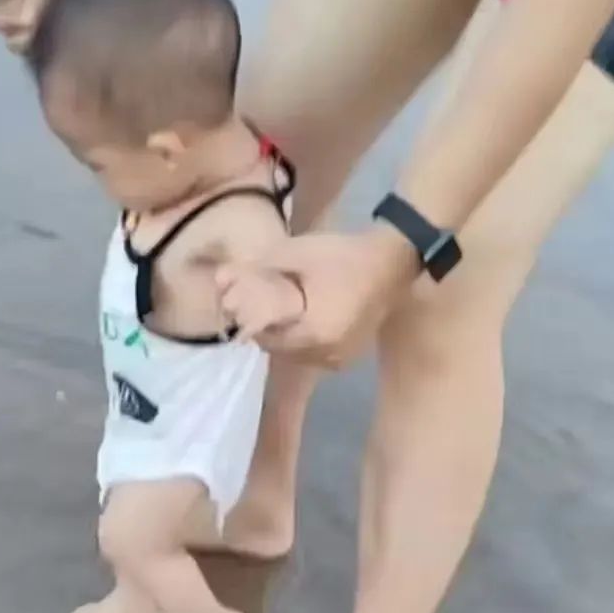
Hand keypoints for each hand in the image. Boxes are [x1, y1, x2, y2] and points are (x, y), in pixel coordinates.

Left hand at [222, 227, 419, 368]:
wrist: (393, 261)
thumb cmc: (343, 255)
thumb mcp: (296, 253)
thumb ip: (259, 267)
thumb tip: (220, 278)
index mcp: (313, 333)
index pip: (263, 338)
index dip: (249, 321)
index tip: (243, 303)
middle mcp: (326, 355)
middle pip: (278, 349)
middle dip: (265, 329)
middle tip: (259, 304)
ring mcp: (339, 359)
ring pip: (294, 354)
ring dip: (283, 336)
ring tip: (281, 309)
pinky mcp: (348, 356)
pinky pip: (312, 355)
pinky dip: (301, 340)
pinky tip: (302, 317)